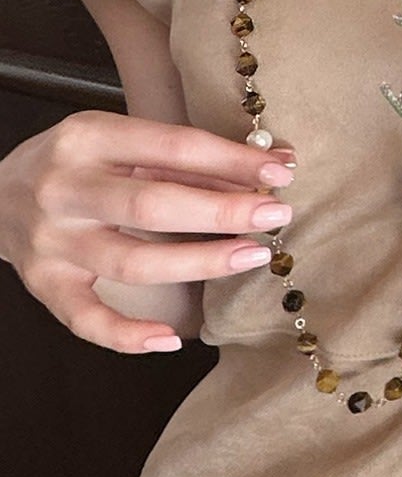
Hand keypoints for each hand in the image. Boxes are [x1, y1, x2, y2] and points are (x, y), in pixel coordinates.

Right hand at [0, 109, 296, 353]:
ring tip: (251, 256)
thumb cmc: (77, 160)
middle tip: (275, 215)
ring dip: (198, 263)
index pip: (173, 147)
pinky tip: (172, 338)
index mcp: (89, 138)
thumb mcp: (121, 138)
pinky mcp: (43, 285)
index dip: (232, 161)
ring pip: (131, 263)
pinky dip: (128, 335)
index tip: (282, 171)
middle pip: (152, 206)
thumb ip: (184, 156)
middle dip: (222, 212)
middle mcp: (65, 189)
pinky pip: (85, 320)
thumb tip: (268, 168)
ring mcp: (51, 243)